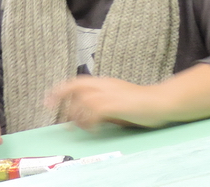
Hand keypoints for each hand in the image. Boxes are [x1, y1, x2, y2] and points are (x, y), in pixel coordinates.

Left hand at [47, 76, 166, 129]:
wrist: (161, 101)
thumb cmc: (142, 104)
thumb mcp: (117, 102)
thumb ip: (100, 106)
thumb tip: (83, 117)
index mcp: (106, 83)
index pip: (78, 81)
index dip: (61, 89)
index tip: (49, 99)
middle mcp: (105, 85)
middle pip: (76, 87)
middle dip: (59, 96)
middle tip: (49, 106)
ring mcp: (109, 94)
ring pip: (82, 101)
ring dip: (76, 115)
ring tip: (80, 125)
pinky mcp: (114, 105)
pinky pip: (93, 113)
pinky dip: (88, 122)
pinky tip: (93, 128)